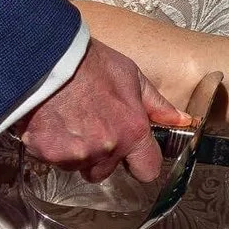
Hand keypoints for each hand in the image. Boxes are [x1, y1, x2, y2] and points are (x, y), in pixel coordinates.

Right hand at [18, 38, 191, 181]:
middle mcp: (106, 149)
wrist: (48, 56)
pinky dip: (49, 145)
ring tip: (67, 120)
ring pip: (77, 165)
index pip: (147, 171)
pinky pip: (52, 159)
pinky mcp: (47, 153)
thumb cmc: (91, 64)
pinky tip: (49, 122)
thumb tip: (181, 120)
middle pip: (104, 171)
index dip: (139, 163)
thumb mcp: (132, 76)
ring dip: (73, 151)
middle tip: (89, 127)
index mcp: (132, 132)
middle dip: (99, 156)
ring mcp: (75, 155)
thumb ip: (157, 105)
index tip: (132, 154)